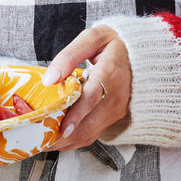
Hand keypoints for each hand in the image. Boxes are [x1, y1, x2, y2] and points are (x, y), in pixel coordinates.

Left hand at [43, 25, 131, 150]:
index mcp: (111, 72)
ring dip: (66, 141)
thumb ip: (69, 56)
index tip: (63, 128)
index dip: (77, 114)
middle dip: (62, 135)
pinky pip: (93, 134)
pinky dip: (74, 140)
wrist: (141, 53)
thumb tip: (49, 79)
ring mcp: (117, 110)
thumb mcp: (92, 38)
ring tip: (43, 142)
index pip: (92, 97)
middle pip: (88, 123)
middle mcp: (117, 96)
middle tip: (38, 139)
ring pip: (89, 133)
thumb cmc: (113, 43)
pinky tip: (58, 138)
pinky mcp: (115, 117)